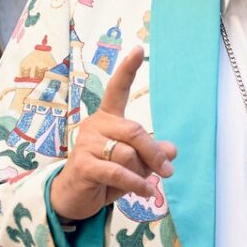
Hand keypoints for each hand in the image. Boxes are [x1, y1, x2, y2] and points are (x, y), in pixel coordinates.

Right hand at [50, 46, 177, 221]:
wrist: (74, 197)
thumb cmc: (105, 176)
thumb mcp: (134, 163)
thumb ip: (151, 154)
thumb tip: (172, 149)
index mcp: (108, 118)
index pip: (118, 89)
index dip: (128, 69)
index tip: (139, 49)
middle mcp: (94, 125)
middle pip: (135, 131)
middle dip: (155, 153)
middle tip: (168, 171)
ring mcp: (85, 144)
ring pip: (128, 154)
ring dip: (142, 173)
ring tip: (143, 184)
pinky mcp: (82, 165)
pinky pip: (118, 172)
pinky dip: (136, 183)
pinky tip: (146, 191)